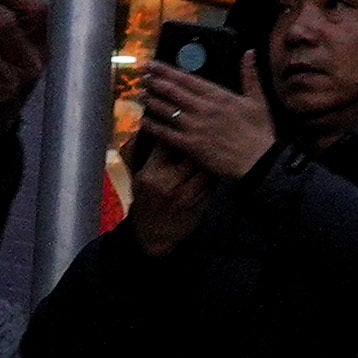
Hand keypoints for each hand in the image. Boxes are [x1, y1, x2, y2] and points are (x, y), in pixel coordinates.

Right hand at [124, 125, 220, 256]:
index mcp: (150, 174)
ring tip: (216, 144)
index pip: (165, 144)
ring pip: (205, 167)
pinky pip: (212, 182)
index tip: (184, 122)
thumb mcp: (139, 180)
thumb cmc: (145, 203)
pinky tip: (218, 164)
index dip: (176, 130)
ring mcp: (185, 194)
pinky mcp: (199, 203)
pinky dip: (215, 172)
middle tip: (206, 131)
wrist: (152, 235)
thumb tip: (161, 132)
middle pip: (190, 154)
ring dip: (211, 156)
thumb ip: (151, 158)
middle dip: (198, 142)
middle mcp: (167, 183)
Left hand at [140, 61, 276, 185]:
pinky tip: (143, 121)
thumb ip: (249, 75)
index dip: (167, 71)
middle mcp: (203, 108)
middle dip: (155, 82)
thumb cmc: (259, 131)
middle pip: (172, 92)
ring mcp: (194, 126)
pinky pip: (165, 133)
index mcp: (219, 95)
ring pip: (166, 110)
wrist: (259, 161)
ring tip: (140, 95)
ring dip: (151, 101)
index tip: (153, 65)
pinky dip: (153, 126)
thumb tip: (249, 52)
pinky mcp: (189, 144)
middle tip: (142, 77)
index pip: (187, 79)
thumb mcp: (258, 100)